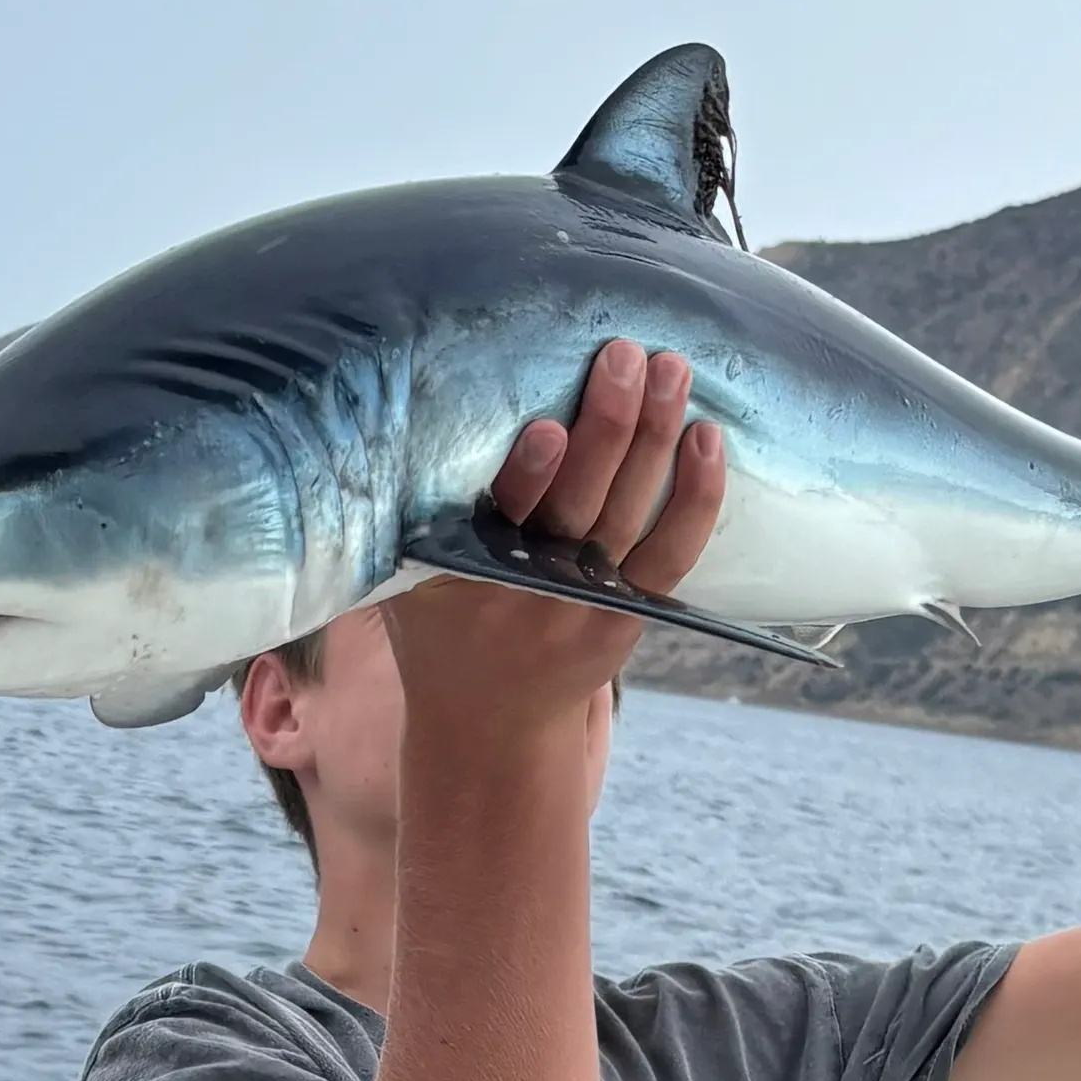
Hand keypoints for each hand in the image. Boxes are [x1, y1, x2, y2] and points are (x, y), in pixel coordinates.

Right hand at [383, 338, 725, 720]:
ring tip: (671, 367)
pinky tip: (707, 437)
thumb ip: (395, 512)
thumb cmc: (440, 626)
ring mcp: (591, 601)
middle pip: (580, 499)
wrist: (492, 727)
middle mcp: (534, 589)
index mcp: (468, 573)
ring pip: (632, 511)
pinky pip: (675, 552)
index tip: (548, 427)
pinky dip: (697, 496)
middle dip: (606, 423)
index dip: (526, 474)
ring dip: (655, 435)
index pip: (500, 515)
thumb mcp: (401, 577)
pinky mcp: (633, 610)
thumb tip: (373, 410)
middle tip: (624, 353)